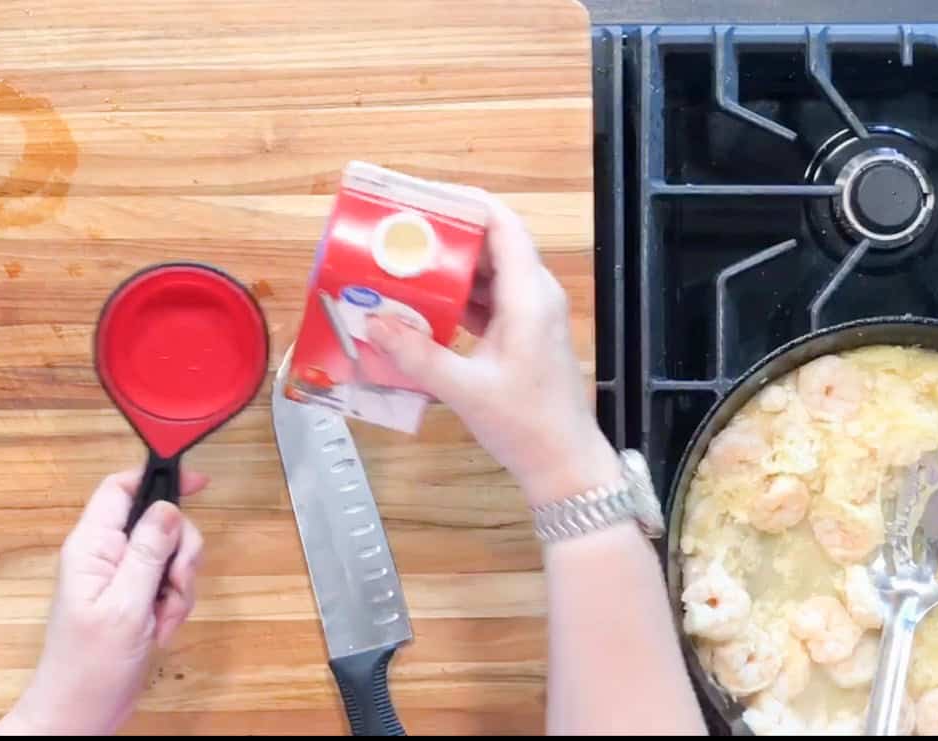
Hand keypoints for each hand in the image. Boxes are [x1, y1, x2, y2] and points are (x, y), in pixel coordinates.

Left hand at [0, 469, 208, 734]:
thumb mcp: (126, 606)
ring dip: (179, 586)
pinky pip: (169, 583)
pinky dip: (175, 604)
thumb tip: (168, 509)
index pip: (121, 488)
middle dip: (180, 553)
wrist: (80, 713)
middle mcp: (106, 555)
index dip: (158, 479)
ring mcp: (121, 577)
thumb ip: (148, 553)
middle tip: (176, 584)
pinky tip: (162, 628)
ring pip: (170, 554)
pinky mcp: (134, 597)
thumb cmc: (89, 666)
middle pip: (159, 522)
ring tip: (164, 618)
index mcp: (92, 547)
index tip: (198, 484)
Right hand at [366, 189, 618, 506]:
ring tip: (403, 266)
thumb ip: (417, 355)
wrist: (564, 464)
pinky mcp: (524, 335)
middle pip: (492, 244)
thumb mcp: (465, 390)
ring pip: (489, 273)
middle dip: (446, 236)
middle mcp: (534, 295)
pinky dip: (459, 298)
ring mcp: (531, 315)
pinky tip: (424, 307)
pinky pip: (489, 300)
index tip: (421, 199)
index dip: (464, 203)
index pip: (502, 224)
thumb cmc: (525, 425)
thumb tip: (373, 323)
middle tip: (400, 235)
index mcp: (529, 296)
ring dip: (450, 269)